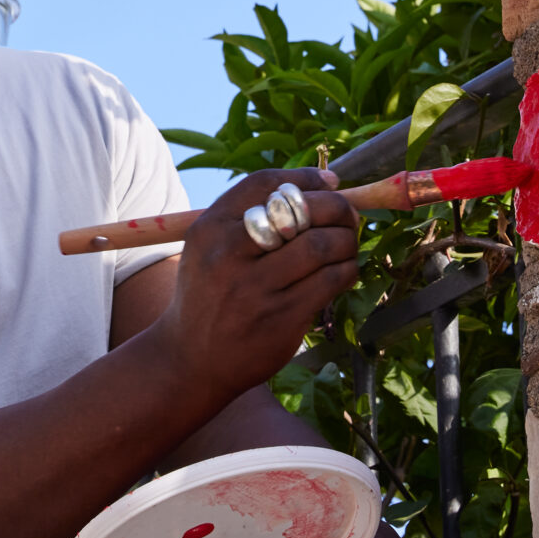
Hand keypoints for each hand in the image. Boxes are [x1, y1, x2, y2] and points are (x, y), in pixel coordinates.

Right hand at [151, 167, 360, 397]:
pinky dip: (346, 270)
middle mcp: (228, 255)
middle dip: (337, 208)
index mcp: (210, 229)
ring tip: (347, 245)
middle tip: (348, 217)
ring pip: (322, 246)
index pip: (266, 183)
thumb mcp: (210, 247)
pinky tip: (343, 271)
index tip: (330, 184)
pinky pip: (330, 281)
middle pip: (302, 211)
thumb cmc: (211, 293)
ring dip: (347, 241)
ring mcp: (255, 289)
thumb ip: (253, 214)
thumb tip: (328, 183)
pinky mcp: (280, 318)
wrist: (190, 359)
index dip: (306, 178)